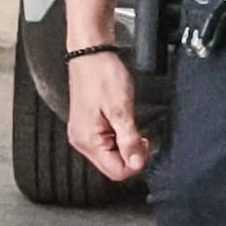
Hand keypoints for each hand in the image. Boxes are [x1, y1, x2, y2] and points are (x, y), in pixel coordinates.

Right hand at [65, 46, 150, 180]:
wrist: (89, 54)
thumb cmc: (102, 75)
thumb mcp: (121, 109)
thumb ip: (129, 140)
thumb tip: (136, 163)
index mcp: (88, 140)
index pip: (116, 171)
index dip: (136, 163)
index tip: (145, 144)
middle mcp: (81, 141)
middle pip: (111, 167)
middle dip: (130, 155)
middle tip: (140, 135)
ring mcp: (81, 134)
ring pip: (108, 156)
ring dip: (124, 147)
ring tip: (129, 126)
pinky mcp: (85, 127)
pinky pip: (103, 144)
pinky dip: (116, 139)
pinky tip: (120, 123)